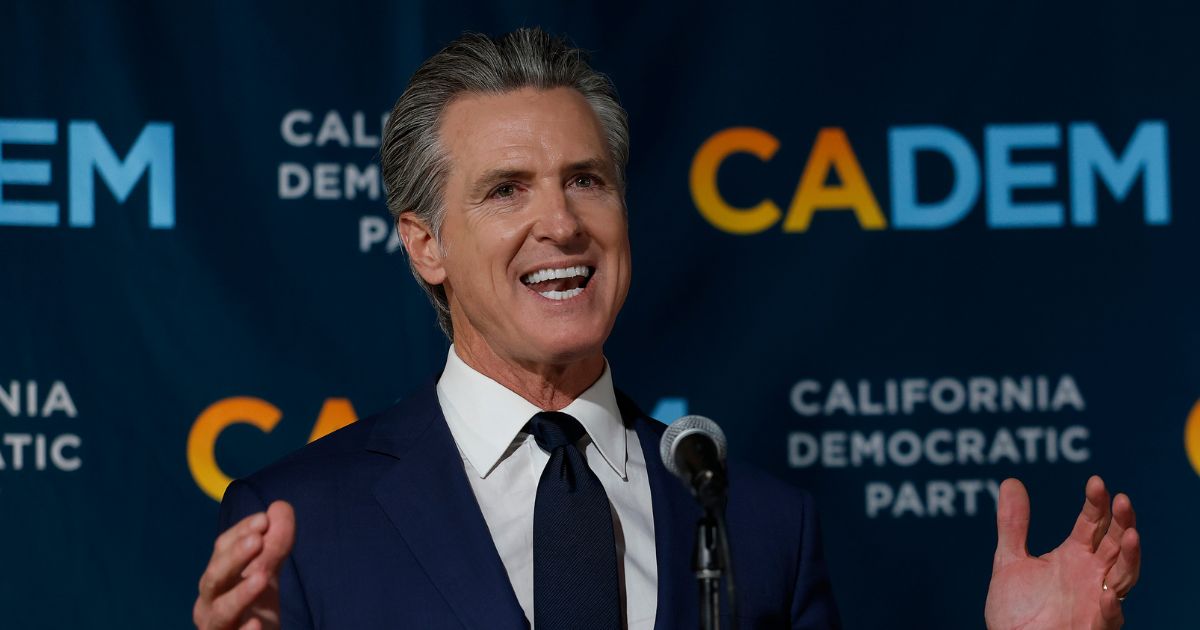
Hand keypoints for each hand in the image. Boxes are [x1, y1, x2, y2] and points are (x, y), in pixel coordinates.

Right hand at [194, 501, 295, 629]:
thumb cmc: (254, 606)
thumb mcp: (265, 571)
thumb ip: (274, 543)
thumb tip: (279, 507)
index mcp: (216, 579)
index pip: (221, 550)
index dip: (240, 533)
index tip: (263, 520)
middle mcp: (209, 603)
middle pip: (215, 579)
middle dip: (234, 558)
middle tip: (258, 540)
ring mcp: (216, 627)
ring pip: (220, 612)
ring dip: (239, 594)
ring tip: (262, 577)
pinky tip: (256, 624)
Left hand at [984, 476, 1139, 629]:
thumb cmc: (1017, 610)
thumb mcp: (1010, 560)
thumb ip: (1013, 524)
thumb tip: (1010, 481)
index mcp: (1074, 556)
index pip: (1092, 523)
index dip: (1096, 503)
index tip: (1096, 481)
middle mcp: (1091, 574)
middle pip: (1115, 542)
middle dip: (1121, 521)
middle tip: (1121, 499)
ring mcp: (1097, 598)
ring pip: (1124, 573)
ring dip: (1130, 554)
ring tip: (1131, 533)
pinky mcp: (1097, 623)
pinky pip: (1112, 612)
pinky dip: (1114, 600)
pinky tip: (1110, 591)